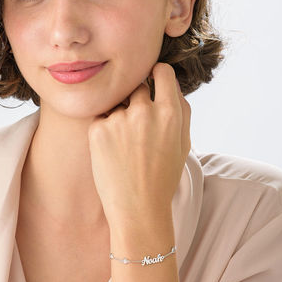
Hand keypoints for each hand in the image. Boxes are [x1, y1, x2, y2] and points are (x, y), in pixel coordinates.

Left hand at [87, 62, 190, 231]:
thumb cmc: (163, 177)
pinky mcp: (98, 130)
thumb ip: (180, 110)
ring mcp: (119, 120)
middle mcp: (144, 111)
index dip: (157, 75)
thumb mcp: (183, 143)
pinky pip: (101, 118)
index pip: (162, 72)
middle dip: (136, 100)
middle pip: (136, 87)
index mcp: (170, 112)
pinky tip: (112, 152)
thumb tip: (170, 84)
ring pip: (116, 104)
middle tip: (136, 128)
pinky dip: (104, 130)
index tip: (152, 79)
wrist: (138, 209)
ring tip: (125, 148)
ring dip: (119, 117)